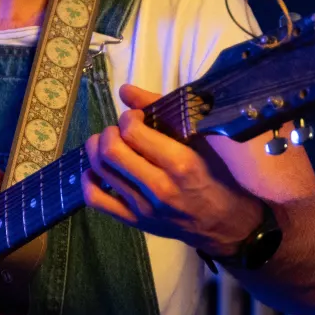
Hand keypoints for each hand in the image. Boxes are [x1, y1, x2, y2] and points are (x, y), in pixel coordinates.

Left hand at [82, 84, 262, 255]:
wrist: (225, 224)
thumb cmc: (215, 176)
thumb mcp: (198, 140)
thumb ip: (161, 111)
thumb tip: (125, 90)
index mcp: (179, 163)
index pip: (133, 132)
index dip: (128, 117)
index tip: (137, 117)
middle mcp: (159, 187)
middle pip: (111, 151)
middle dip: (109, 132)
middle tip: (120, 131)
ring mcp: (143, 207)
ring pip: (100, 170)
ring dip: (97, 149)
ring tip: (109, 144)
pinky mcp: (133, 222)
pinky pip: (95, 200)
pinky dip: (88, 180)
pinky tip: (97, 169)